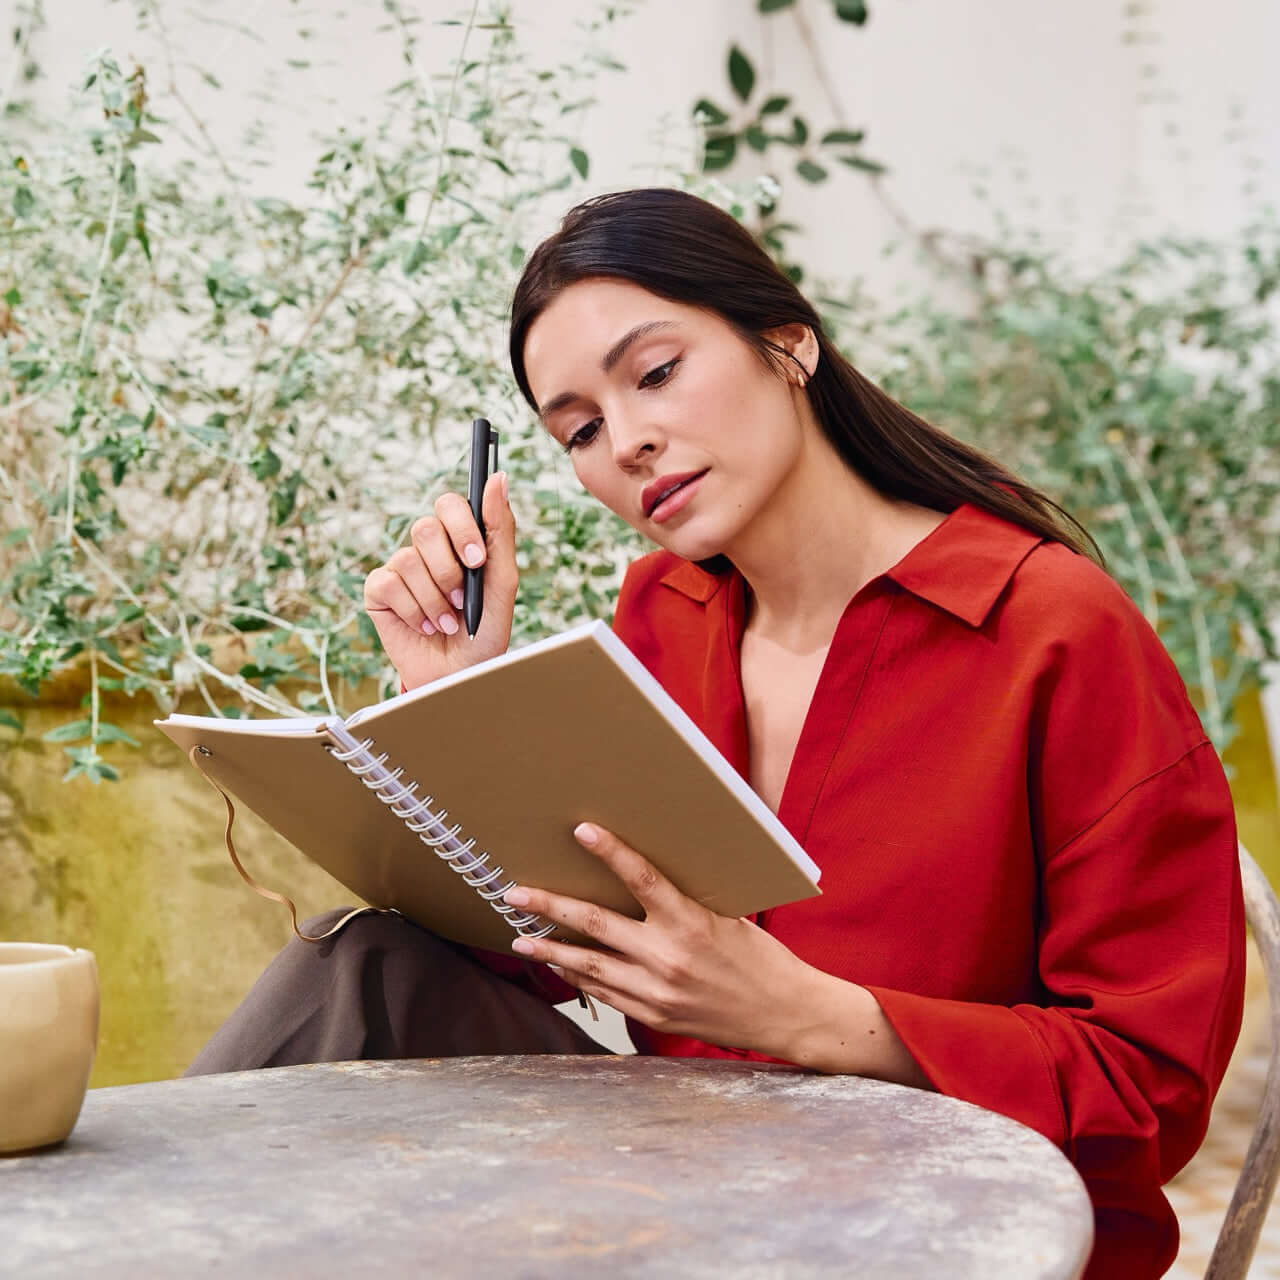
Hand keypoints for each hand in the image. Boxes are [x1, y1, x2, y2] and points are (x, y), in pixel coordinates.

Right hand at [363, 473, 516, 690]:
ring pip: (409, 560)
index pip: (450, 505)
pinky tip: (426, 626)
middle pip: (426, 528)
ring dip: (435, 600)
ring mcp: (402, 567)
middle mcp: (428, 549)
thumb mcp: (502, 582)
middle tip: (462, 598)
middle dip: (448, 570)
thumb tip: (498, 477)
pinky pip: (390, 584)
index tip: (476, 560)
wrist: (460, 676)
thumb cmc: (484, 631)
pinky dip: (414, 611)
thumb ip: (501, 529)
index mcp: (458, 539)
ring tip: (448, 621)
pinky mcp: (379, 590)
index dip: (462, 527)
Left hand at [504, 822, 814, 1055]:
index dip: (610, 851)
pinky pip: (605, 994)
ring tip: (520, 939)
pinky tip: (559, 967)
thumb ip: (686, 900)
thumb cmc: (760, 958)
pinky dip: (578, 978)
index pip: (643, 878)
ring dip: (550, 950)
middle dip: (551, 907)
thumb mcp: (729, 916)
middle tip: (516, 893)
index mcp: (691, 923)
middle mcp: (668, 957)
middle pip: (596, 924)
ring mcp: (657, 991)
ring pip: (589, 965)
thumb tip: (644, 876)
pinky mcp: (654, 1015)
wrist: (783, 1013)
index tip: (582, 831)